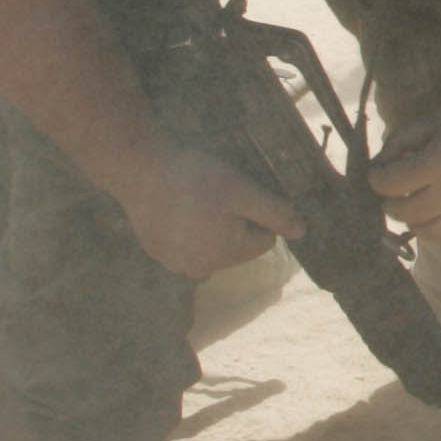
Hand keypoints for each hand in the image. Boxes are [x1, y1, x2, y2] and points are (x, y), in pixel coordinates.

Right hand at [115, 148, 301, 280]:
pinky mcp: (155, 252)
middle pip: (236, 245)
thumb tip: (302, 233)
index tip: (236, 194)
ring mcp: (174, 263)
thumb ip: (275, 213)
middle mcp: (201, 269)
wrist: (139, 171)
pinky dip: (184, 227)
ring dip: (208, 225)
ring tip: (193, 199)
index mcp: (227, 256)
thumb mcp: (243, 191)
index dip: (255, 213)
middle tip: (212, 194)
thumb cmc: (195, 179)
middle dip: (232, 222)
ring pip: (210, 244)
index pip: (263, 240)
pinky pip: (184, 242)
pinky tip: (174, 206)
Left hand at [369, 96, 440, 249]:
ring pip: (431, 233)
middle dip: (390, 205)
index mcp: (437, 163)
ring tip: (414, 213)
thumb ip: (402, 141)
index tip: (378, 176)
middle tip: (392, 196)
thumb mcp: (436, 119)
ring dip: (414, 225)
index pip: (390, 183)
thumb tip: (380, 164)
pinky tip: (440, 226)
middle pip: (406, 212)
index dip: (377, 180)